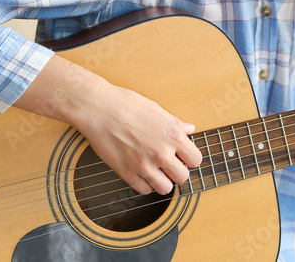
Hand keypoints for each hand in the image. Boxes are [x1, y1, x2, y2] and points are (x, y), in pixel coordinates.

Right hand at [16, 55, 201, 194]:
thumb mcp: (157, 109)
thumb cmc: (126, 104)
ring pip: (165, 188)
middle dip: (177, 171)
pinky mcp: (127, 173)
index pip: (196, 159)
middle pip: (182, 177)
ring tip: (156, 170)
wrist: (98, 109)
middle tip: (169, 164)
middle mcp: (161, 153)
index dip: (190, 158)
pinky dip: (145, 184)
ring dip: (163, 181)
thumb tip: (189, 129)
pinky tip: (141, 172)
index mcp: (173, 135)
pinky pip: (144, 190)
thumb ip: (175, 123)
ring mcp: (144, 166)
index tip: (184, 156)